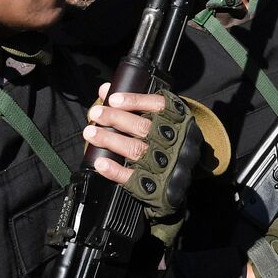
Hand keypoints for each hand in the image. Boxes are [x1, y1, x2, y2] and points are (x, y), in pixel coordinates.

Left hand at [84, 83, 202, 245]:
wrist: (186, 178)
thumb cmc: (169, 140)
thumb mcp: (160, 118)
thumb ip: (134, 103)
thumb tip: (106, 90)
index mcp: (179, 120)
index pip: (159, 105)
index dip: (135, 100)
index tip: (113, 99)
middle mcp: (176, 140)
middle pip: (144, 128)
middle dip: (115, 119)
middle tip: (95, 114)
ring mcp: (167, 164)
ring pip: (137, 150)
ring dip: (111, 141)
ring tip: (91, 133)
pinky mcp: (158, 186)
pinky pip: (134, 178)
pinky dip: (115, 170)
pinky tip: (100, 163)